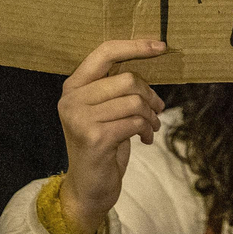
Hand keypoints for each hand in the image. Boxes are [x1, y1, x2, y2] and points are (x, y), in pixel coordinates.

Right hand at [58, 38, 165, 233]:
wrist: (89, 187)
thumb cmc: (103, 144)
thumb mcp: (105, 110)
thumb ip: (117, 85)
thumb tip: (151, 54)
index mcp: (73, 86)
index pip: (104, 52)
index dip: (135, 46)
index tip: (161, 46)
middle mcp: (71, 99)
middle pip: (127, 79)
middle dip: (150, 95)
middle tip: (158, 110)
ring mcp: (79, 118)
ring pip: (134, 102)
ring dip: (151, 116)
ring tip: (152, 127)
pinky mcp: (94, 138)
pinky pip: (134, 122)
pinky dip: (147, 130)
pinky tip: (145, 139)